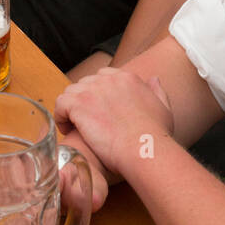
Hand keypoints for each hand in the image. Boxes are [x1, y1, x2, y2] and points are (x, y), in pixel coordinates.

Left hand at [54, 67, 174, 185]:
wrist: (144, 148)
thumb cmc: (155, 136)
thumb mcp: (163, 109)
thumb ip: (157, 91)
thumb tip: (153, 79)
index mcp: (127, 78)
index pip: (104, 77)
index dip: (98, 94)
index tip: (99, 111)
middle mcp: (107, 79)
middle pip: (86, 84)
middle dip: (83, 101)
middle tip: (86, 121)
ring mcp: (91, 90)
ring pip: (71, 93)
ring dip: (71, 108)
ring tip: (75, 126)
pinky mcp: (78, 104)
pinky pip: (60, 104)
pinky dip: (61, 116)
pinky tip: (67, 129)